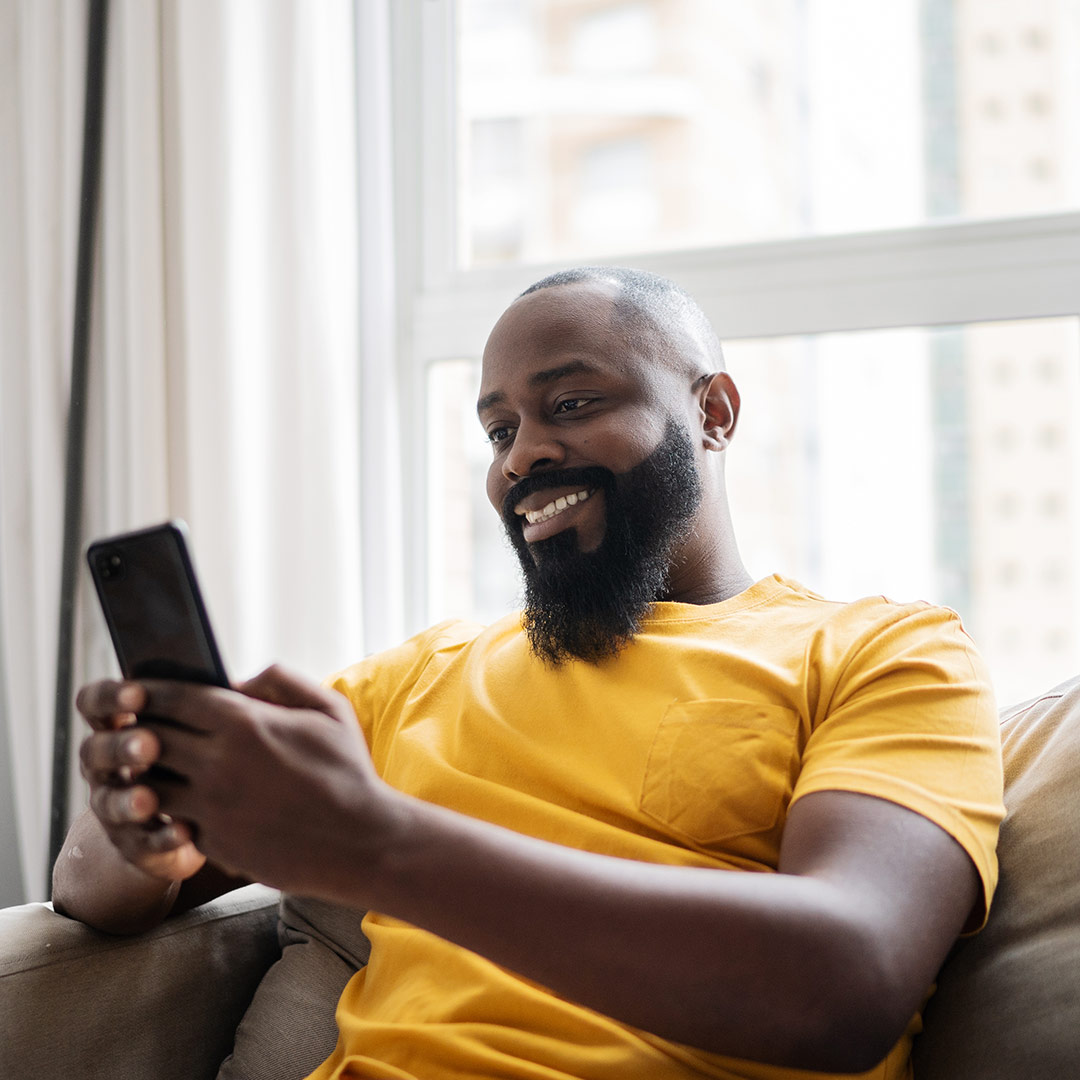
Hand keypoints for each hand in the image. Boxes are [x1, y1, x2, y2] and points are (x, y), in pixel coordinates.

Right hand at [76, 680, 205, 882]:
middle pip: (94, 751)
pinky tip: (183, 831)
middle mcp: (107, 765)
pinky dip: (161, 837)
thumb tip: (238, 683)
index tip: (139, 694)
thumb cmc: (199, 751)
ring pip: (108, 802)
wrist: (193, 815)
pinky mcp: (134, 843)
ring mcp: (115, 806)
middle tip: (149, 745)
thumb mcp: (202, 722)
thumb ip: (211, 700)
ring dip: (129, 799)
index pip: (96, 704)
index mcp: (119, 725)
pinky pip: (141, 842)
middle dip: (120, 747)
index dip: (111, 697)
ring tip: (150, 799)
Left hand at [129, 665, 399, 897]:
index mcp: (244, 723)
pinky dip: (173, 810)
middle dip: (141, 730)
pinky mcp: (213, 843)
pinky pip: (173, 821)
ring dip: (150, 774)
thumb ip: (281, 680)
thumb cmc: (348, 770)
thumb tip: (239, 680)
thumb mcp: (329, 708)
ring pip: (151, 784)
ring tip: (158, 767)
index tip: (142, 691)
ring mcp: (212, 807)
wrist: (361, 840)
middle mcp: (218, 763)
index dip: (150, 692)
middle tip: (140, 727)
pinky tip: (186, 802)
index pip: (172, 698)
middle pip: (150, 738)